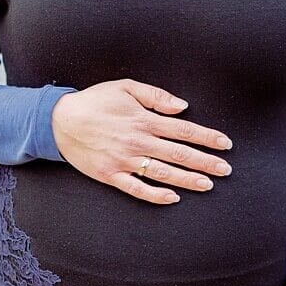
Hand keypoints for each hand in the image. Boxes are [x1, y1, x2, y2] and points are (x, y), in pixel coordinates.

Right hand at [51, 79, 234, 204]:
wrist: (59, 121)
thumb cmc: (94, 101)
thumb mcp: (125, 87)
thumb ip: (155, 96)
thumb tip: (181, 107)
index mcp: (144, 120)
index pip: (184, 130)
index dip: (207, 138)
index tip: (225, 144)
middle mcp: (138, 142)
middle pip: (179, 154)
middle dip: (205, 162)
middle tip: (226, 169)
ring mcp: (124, 160)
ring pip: (163, 173)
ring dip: (188, 179)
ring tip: (208, 184)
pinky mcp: (110, 174)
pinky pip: (136, 188)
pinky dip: (156, 194)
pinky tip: (173, 198)